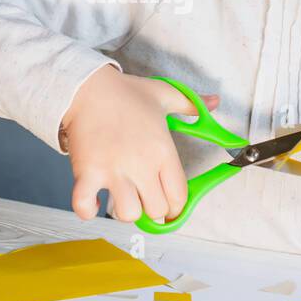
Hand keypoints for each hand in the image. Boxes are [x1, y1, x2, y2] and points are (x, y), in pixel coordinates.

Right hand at [61, 66, 219, 222]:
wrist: (85, 86)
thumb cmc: (125, 92)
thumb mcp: (165, 94)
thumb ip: (193, 104)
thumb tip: (216, 101)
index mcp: (163, 151)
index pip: (179, 196)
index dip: (176, 207)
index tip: (169, 206)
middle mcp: (141, 165)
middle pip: (156, 210)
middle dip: (152, 209)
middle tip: (145, 199)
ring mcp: (113, 170)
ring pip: (127, 214)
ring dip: (125, 211)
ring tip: (122, 198)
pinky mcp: (87, 172)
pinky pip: (85, 207)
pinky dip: (88, 210)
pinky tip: (93, 202)